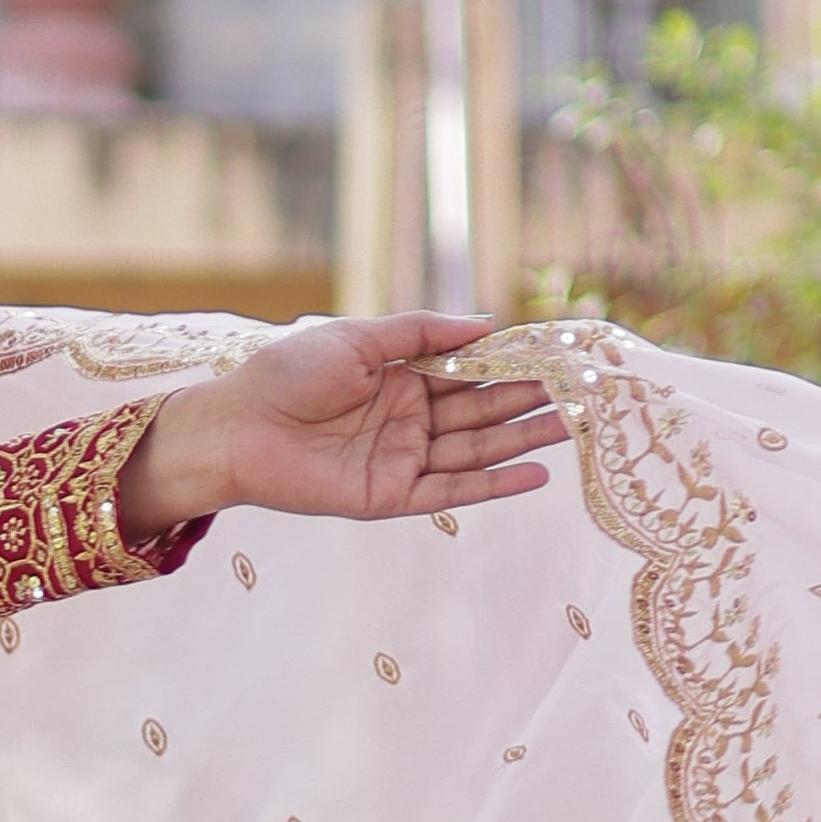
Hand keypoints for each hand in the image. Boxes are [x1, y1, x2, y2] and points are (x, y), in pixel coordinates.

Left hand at [117, 314, 555, 540]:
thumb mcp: (358, 338)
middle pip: (483, 412)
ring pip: (477, 451)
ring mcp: (403, 459)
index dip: (514, 365)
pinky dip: (493, 486)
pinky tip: (535, 475)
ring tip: (575, 428)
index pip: (472, 372)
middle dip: (532, 402)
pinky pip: (452, 492)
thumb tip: (487, 325)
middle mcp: (410, 419)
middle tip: (584, 394)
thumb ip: (421, 333)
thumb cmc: (286, 374)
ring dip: (525, 440)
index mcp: (402, 377)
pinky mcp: (391, 496)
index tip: (560, 357)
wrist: (236, 427)